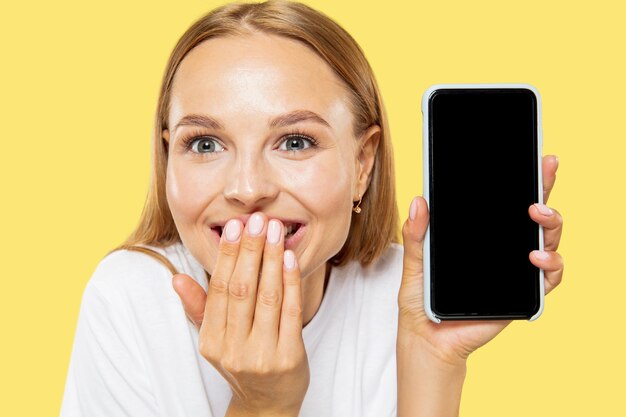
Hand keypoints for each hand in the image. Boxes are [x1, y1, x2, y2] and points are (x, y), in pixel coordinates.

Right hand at [172, 213, 308, 415]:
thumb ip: (199, 307)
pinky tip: (289, 258)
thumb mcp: (215, 340)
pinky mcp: (289, 357)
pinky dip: (291, 282)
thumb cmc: (243, 362)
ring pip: (267, 296)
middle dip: (250, 250)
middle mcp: (233, 349)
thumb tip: (176, 278)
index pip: (219, 290)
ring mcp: (262, 355)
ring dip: (271, 259)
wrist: (269, 403)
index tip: (235, 227)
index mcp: (212, 341)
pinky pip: (291, 312)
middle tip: (258, 219)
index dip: (227, 256)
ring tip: (276, 230)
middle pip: (242, 289)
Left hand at [397, 155, 563, 366]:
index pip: (504, 203)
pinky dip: (550, 265)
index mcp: (479, 237)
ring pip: (547, 241)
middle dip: (544, 189)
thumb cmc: (422, 300)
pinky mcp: (522, 295)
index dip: (523, 180)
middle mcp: (502, 249)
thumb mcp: (416, 263)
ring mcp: (515, 270)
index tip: (535, 158)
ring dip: (550, 225)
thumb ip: (418, 235)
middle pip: (532, 216)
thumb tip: (419, 201)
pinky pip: (548, 278)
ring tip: (536, 215)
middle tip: (543, 172)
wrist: (427, 339)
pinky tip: (536, 258)